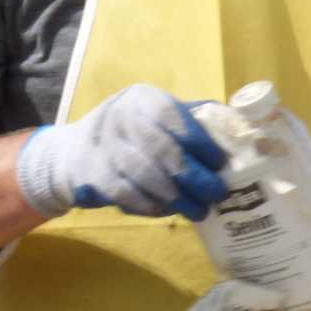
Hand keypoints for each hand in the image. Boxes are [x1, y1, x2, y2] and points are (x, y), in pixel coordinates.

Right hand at [15, 84, 228, 220]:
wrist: (73, 154)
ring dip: (176, 197)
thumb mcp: (155, 117)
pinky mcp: (93, 174)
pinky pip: (127, 194)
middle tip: (217, 193)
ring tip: (198, 210)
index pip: (173, 116)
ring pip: (145, 175)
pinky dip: (151, 205)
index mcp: (142, 99)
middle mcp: (119, 117)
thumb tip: (238, 127)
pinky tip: (168, 211)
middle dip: (194, 176)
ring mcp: (103, 147)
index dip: (200, 141)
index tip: (220, 162)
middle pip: (161, 149)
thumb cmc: (132, 135)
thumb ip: (191, 121)